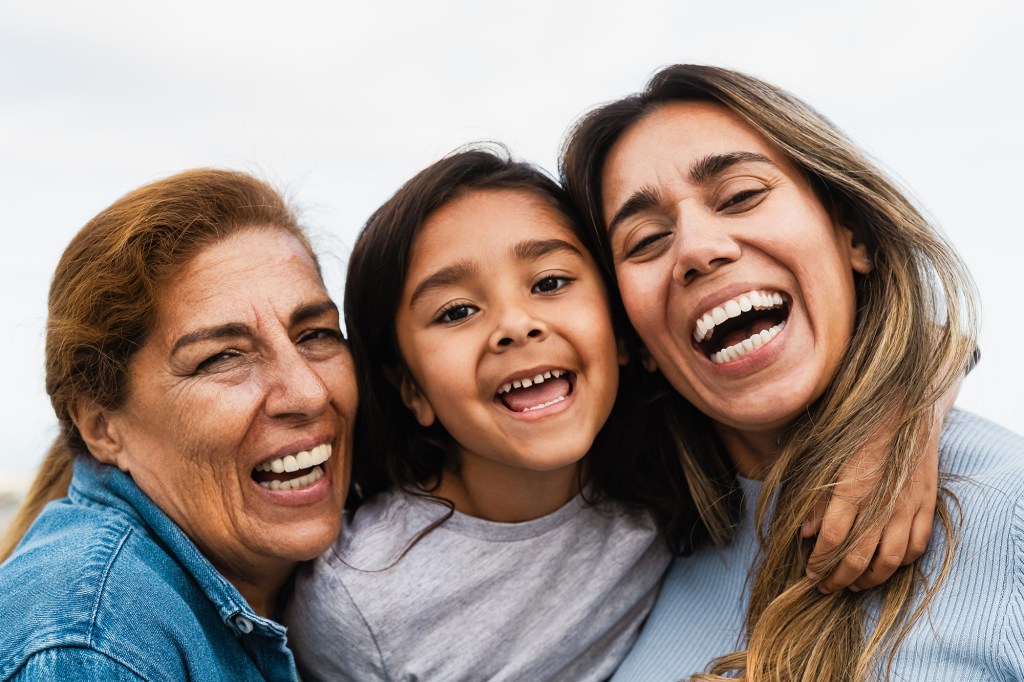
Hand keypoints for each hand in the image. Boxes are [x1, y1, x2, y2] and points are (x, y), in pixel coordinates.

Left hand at [801, 376, 958, 593]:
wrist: (906, 406)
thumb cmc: (858, 428)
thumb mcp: (827, 455)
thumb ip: (817, 496)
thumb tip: (805, 532)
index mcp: (853, 487)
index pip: (834, 538)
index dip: (820, 562)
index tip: (809, 573)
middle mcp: (883, 501)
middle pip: (860, 556)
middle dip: (839, 578)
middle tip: (824, 588)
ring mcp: (910, 505)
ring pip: (892, 559)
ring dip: (870, 578)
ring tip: (853, 585)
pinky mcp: (928, 503)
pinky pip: (918, 545)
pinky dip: (902, 563)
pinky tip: (886, 565)